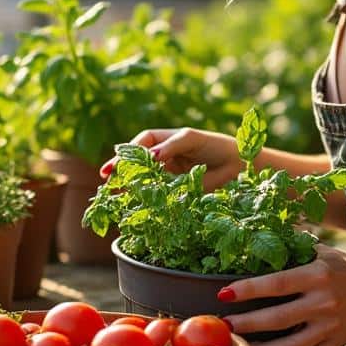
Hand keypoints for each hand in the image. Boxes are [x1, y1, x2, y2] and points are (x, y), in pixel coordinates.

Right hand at [98, 127, 241, 189]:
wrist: (238, 165)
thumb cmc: (214, 145)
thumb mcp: (191, 139)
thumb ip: (171, 146)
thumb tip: (150, 156)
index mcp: (164, 141)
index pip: (139, 146)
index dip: (124, 155)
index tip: (112, 167)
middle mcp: (162, 159)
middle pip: (136, 165)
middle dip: (120, 173)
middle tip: (107, 184)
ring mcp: (168, 176)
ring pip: (143, 181)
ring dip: (129, 188)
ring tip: (116, 196)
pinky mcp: (176, 192)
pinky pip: (157, 195)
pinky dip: (146, 200)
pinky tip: (135, 206)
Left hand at [221, 244, 345, 345]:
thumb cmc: (344, 268)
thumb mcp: (323, 251)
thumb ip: (295, 243)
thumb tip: (260, 228)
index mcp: (317, 275)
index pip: (277, 283)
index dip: (249, 289)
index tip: (225, 293)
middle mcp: (323, 302)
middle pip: (278, 319)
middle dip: (247, 324)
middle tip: (225, 325)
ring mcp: (330, 326)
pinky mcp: (335, 343)